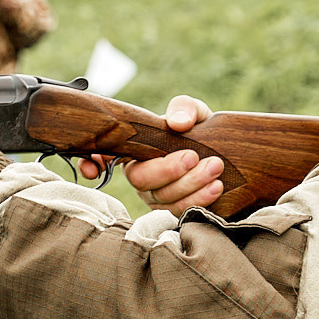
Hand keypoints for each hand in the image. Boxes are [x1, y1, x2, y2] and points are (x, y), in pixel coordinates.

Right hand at [77, 97, 221, 211]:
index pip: (104, 155)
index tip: (94, 169)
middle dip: (167, 170)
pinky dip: (200, 199)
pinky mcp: (174, 210)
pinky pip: (180, 211)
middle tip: (194, 156)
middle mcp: (140, 175)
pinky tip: (216, 186)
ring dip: (191, 184)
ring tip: (215, 167)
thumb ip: (184, 108)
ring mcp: (155, 196)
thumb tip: (177, 123)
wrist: (225, 154)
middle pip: (140, 180)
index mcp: (134, 148)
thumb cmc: (199, 129)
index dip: (93, 163)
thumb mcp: (192, 111)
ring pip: (163, 198)